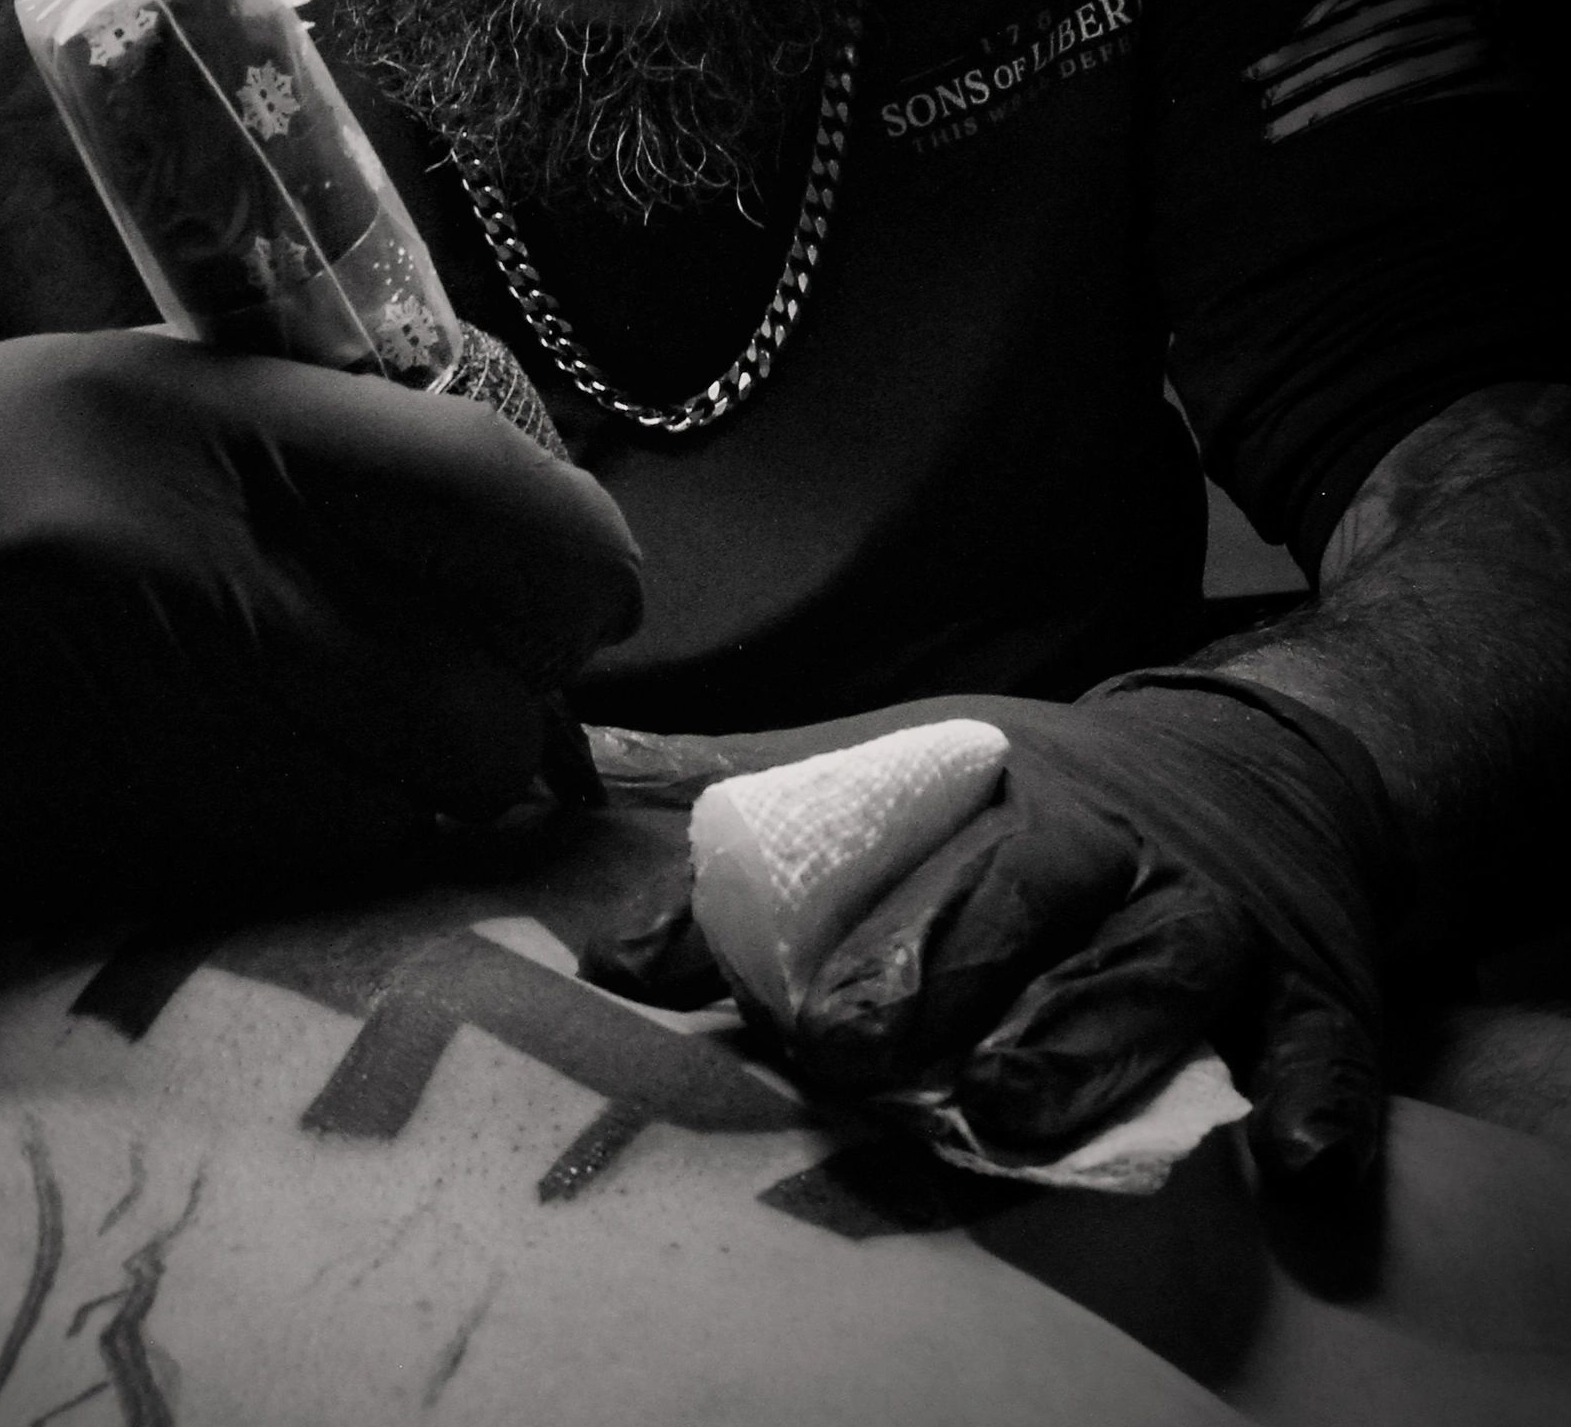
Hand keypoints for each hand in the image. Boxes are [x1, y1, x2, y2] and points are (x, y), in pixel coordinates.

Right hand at [0, 331, 641, 926]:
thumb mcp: (132, 388)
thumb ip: (323, 449)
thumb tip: (505, 527)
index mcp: (211, 427)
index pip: (511, 502)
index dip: (571, 556)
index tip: (559, 573)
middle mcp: (206, 584)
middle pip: (498, 699)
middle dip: (512, 692)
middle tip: (458, 660)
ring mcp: (167, 741)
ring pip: (422, 808)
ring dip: (425, 772)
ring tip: (335, 709)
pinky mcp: (128, 870)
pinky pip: (322, 873)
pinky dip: (337, 833)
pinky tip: (251, 767)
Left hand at [790, 677, 1406, 1186]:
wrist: (1254, 763)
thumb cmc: (1039, 797)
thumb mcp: (903, 777)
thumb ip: (755, 838)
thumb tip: (600, 937)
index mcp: (1004, 789)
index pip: (911, 846)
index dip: (839, 919)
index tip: (768, 999)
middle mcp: (1110, 846)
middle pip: (1024, 902)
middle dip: (940, 972)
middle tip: (852, 1052)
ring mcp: (1217, 915)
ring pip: (1154, 970)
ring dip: (1083, 1036)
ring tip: (1007, 1106)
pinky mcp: (1319, 984)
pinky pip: (1327, 1042)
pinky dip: (1318, 1099)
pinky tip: (1295, 1163)